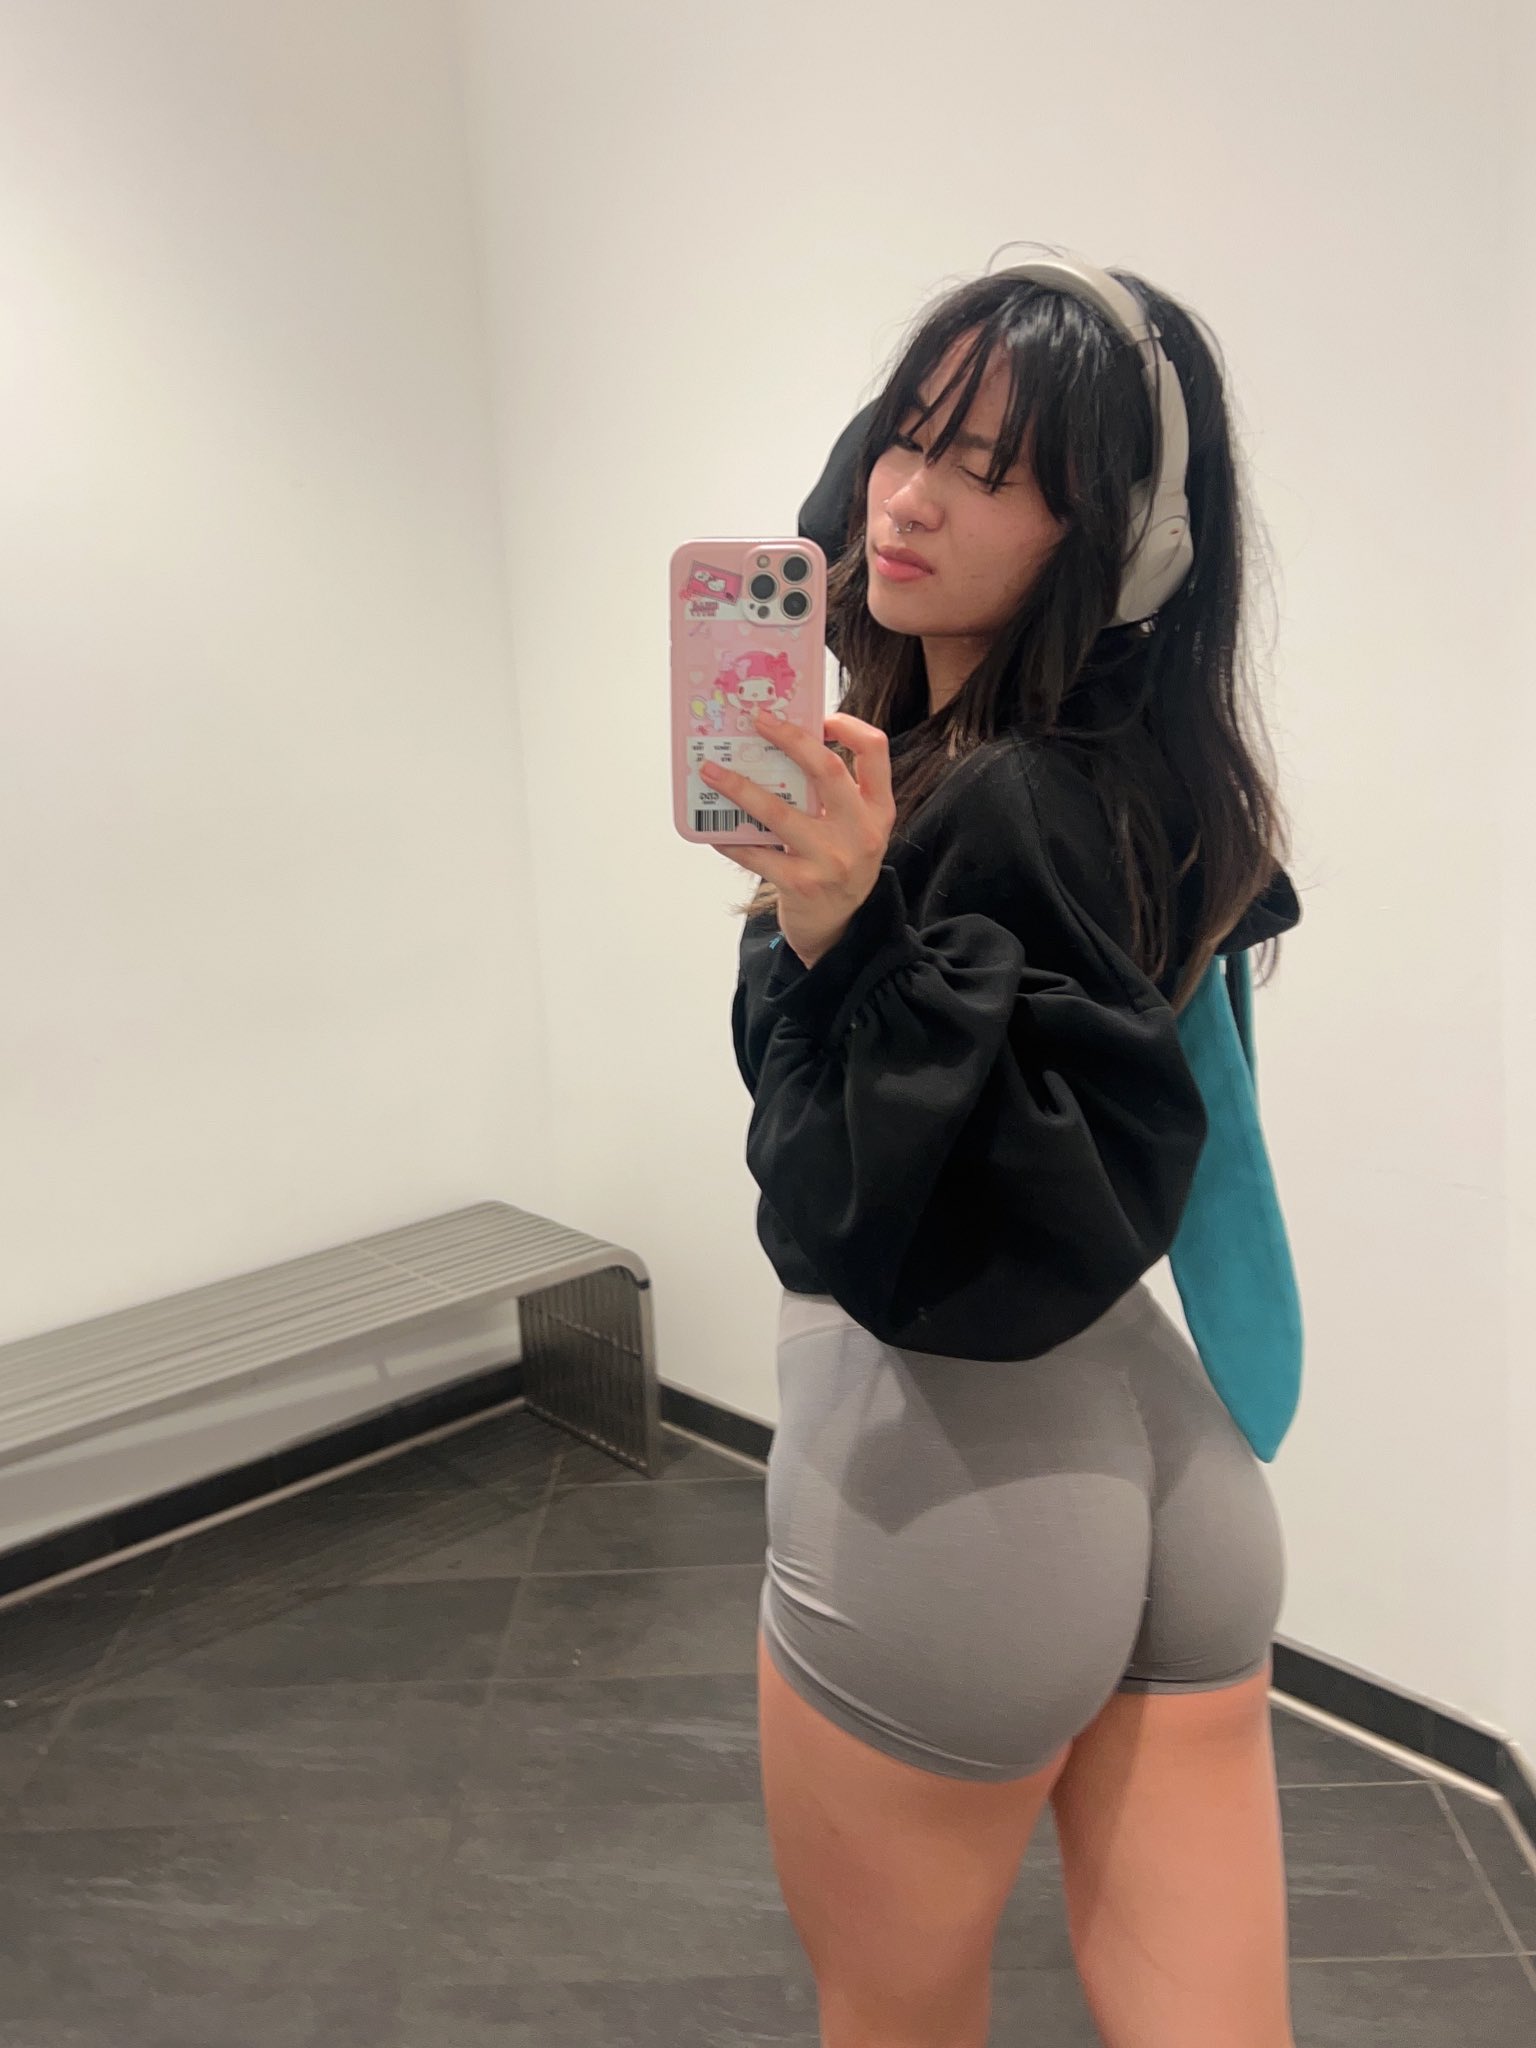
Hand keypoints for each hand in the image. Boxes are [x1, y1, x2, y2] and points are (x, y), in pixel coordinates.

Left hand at [703, 711, 894, 967]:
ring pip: (778, 811)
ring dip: (739, 787)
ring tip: (710, 770)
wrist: (840, 928)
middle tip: (757, 720)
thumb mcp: (854, 829)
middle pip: (827, 769)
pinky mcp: (800, 884)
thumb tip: (786, 744)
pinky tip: (711, 829)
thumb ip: (836, 794)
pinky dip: (729, 838)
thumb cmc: (840, 865)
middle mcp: (860, 832)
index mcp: (878, 810)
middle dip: (789, 738)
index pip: (875, 752)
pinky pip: (755, 853)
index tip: (819, 716)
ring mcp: (831, 860)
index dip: (848, 726)